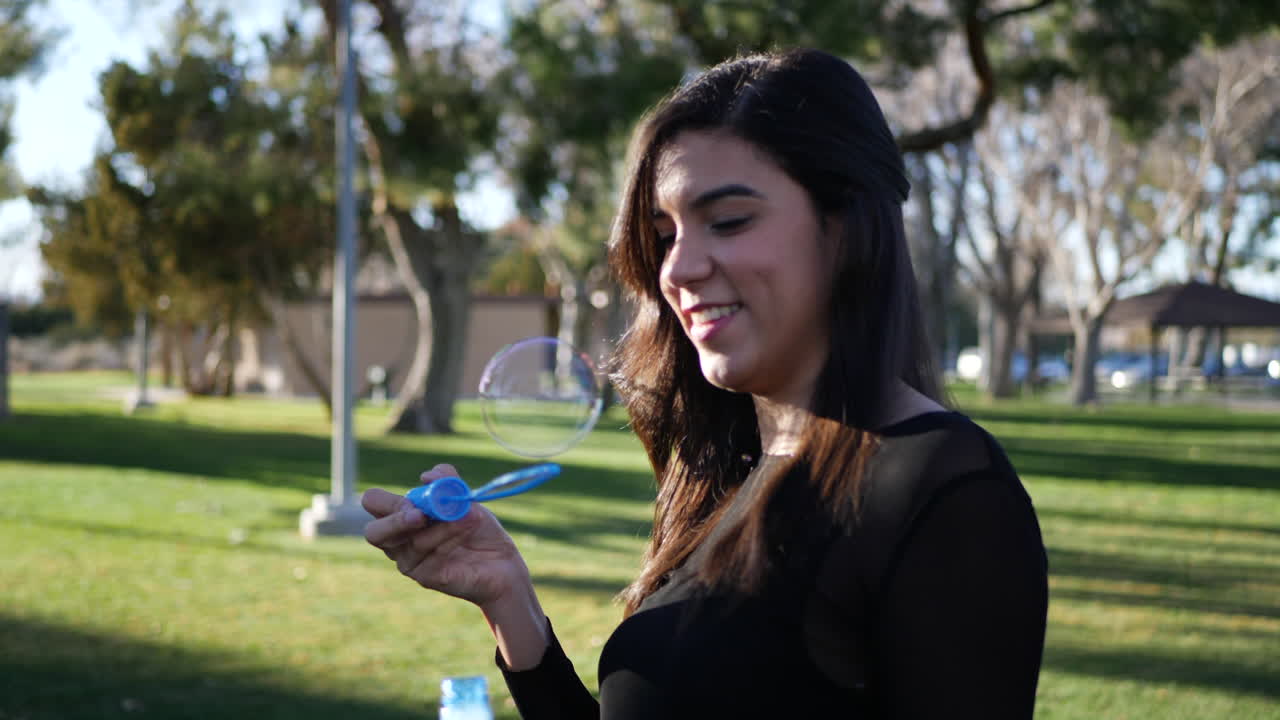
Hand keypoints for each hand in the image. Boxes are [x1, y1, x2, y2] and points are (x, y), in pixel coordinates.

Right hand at [362, 464, 531, 610]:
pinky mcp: (426, 577)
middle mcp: (399, 542)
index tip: (417, 499)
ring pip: (413, 542)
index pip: (374, 504)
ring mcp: (410, 562)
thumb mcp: (464, 499)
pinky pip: (432, 556)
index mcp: (401, 517)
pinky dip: (452, 537)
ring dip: (444, 524)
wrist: (503, 563)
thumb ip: (446, 482)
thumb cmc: (478, 530)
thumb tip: (427, 475)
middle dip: (396, 521)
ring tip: (471, 516)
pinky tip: (469, 528)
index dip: (387, 500)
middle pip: (373, 533)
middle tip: (420, 514)